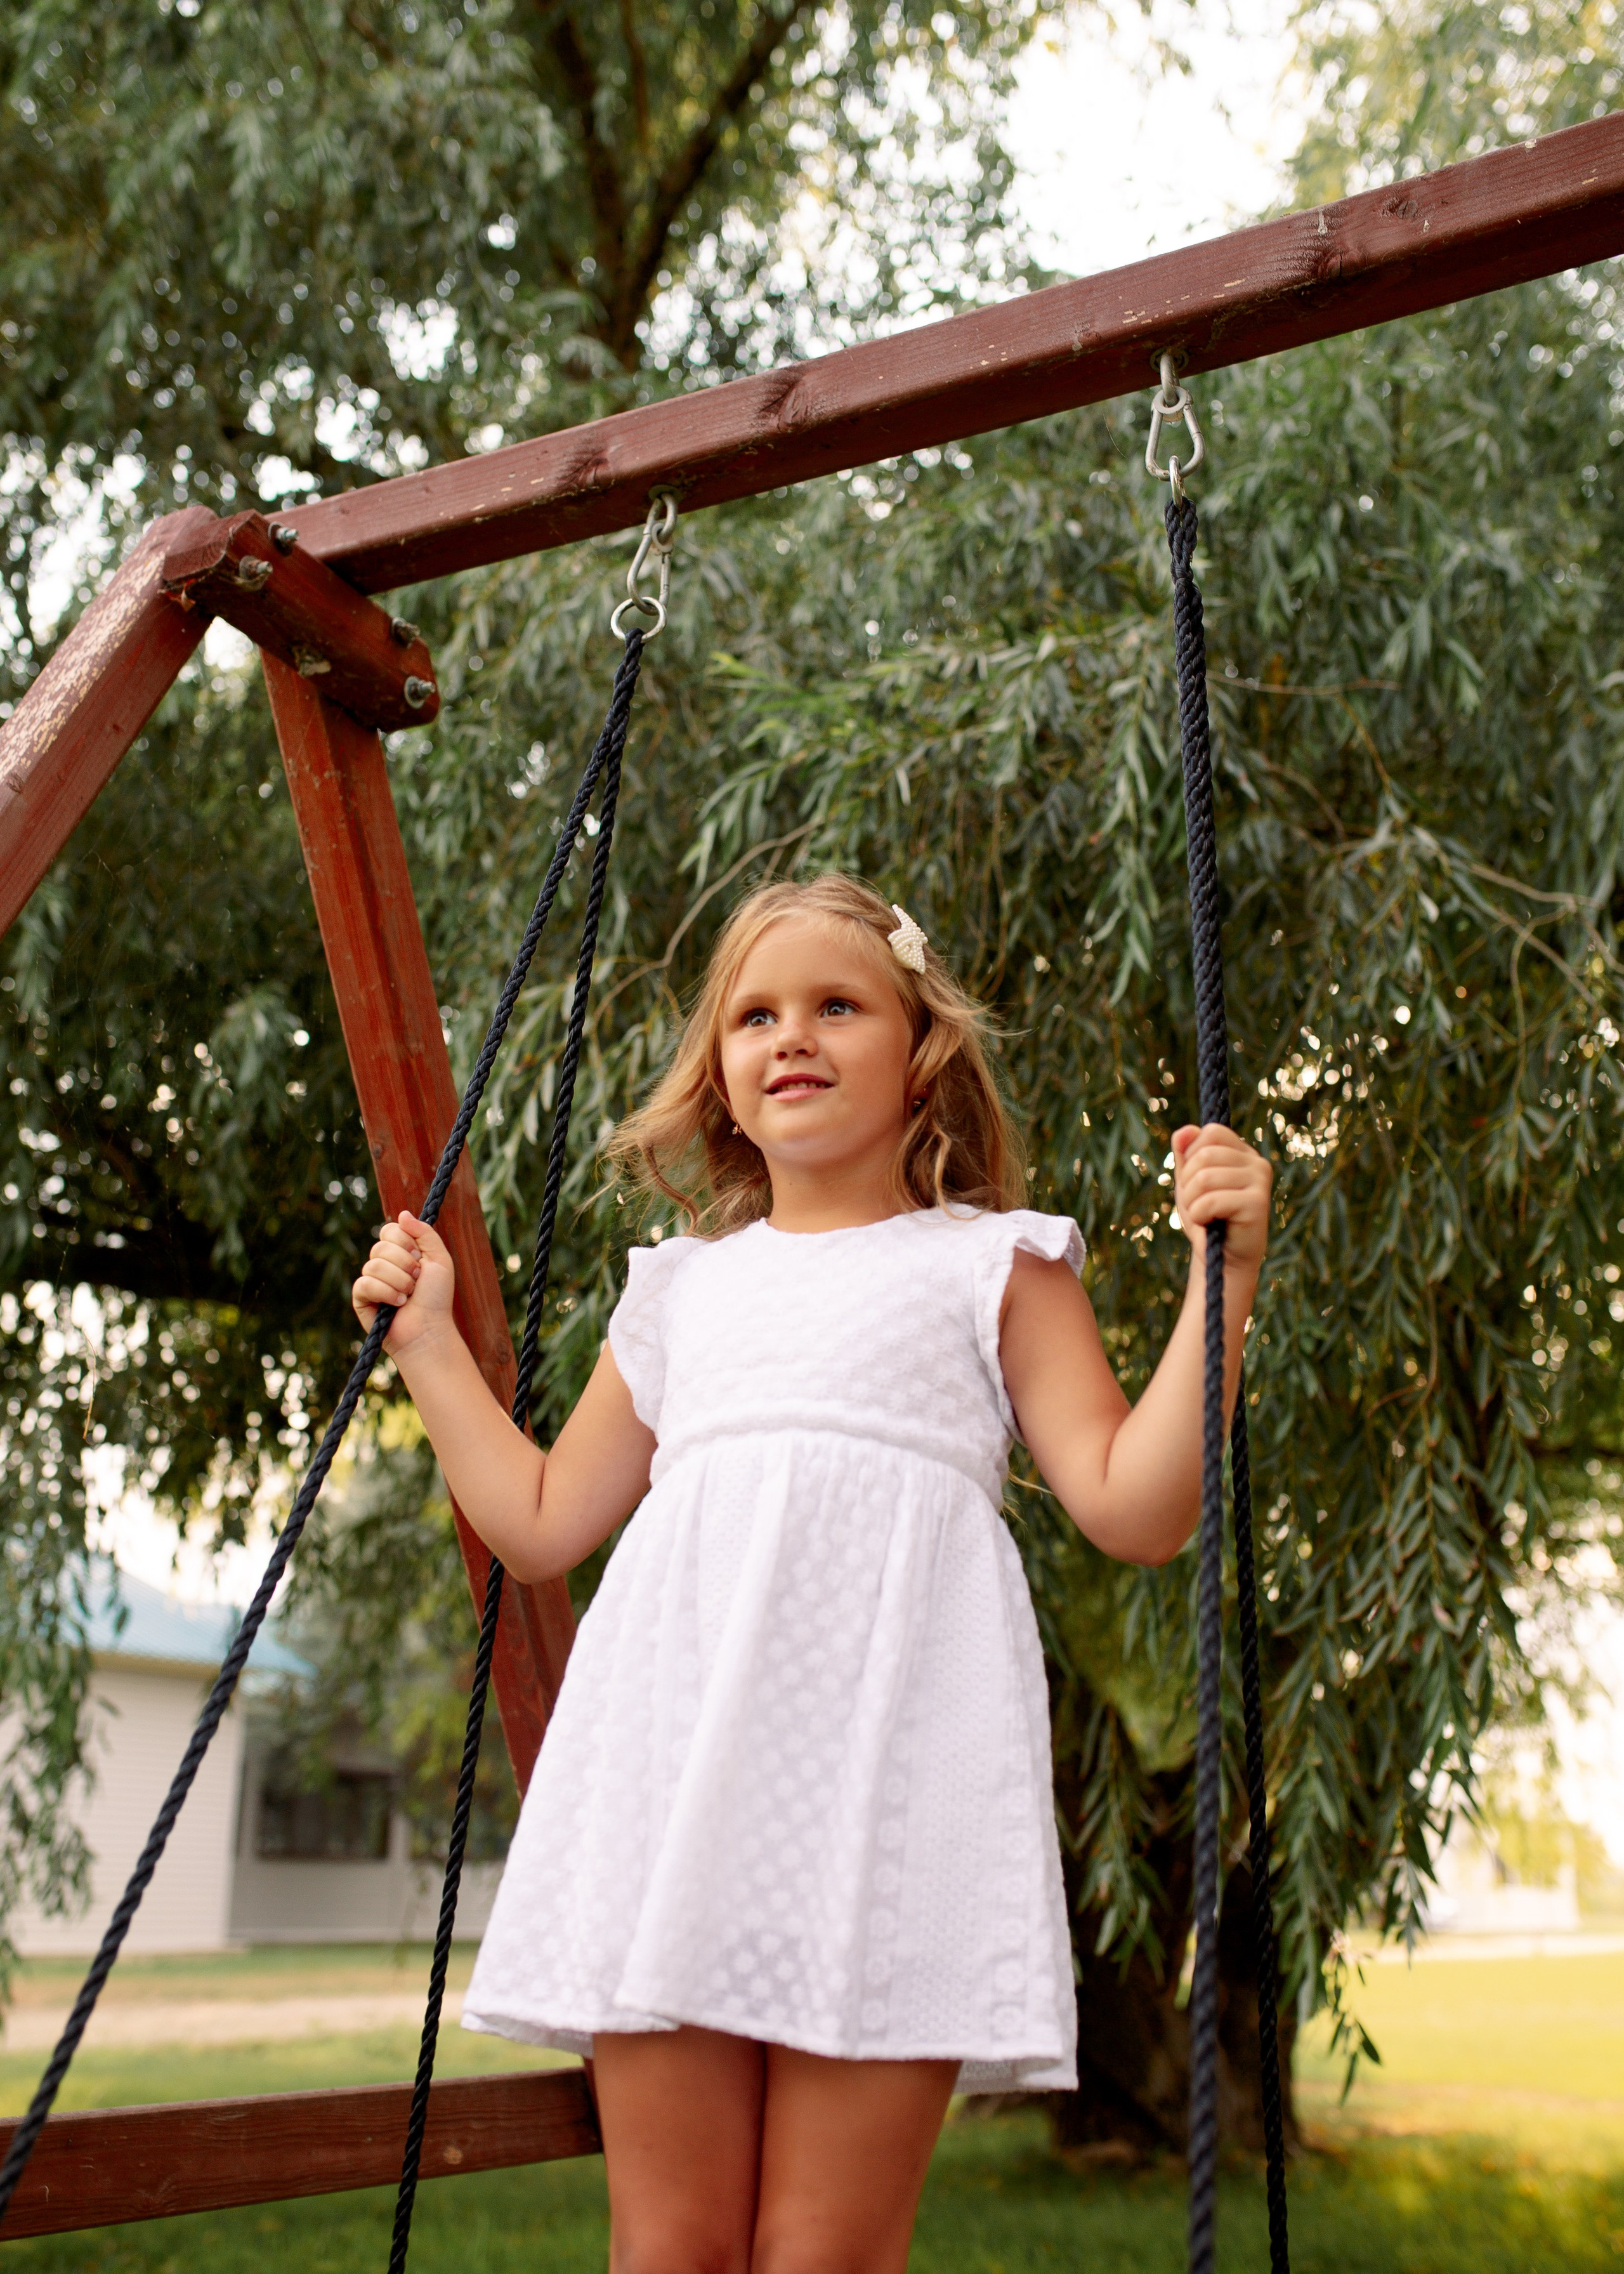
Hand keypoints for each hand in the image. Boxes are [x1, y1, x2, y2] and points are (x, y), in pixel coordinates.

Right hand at [351, 1212, 456, 1352]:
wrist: (429, 1328)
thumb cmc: (437, 1297)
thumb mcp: (439, 1259)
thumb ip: (424, 1233)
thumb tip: (402, 1214)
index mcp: (400, 1252)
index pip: (390, 1230)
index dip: (405, 1241)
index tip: (419, 1257)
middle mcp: (383, 1263)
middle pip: (380, 1246)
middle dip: (405, 1264)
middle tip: (417, 1279)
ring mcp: (371, 1280)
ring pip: (373, 1265)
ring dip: (399, 1281)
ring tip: (409, 1295)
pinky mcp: (361, 1298)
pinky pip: (365, 1284)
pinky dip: (385, 1293)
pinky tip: (397, 1304)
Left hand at [1172, 1124, 1271, 1274]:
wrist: (1221, 1258)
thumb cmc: (1206, 1217)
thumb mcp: (1189, 1181)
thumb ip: (1185, 1154)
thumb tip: (1183, 1131)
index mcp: (1242, 1152)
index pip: (1211, 1132)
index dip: (1191, 1155)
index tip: (1194, 1180)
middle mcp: (1257, 1162)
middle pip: (1204, 1155)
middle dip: (1187, 1183)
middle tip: (1196, 1203)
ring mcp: (1261, 1182)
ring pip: (1204, 1178)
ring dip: (1191, 1202)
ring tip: (1202, 1215)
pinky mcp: (1258, 1203)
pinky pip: (1211, 1200)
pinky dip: (1199, 1214)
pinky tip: (1210, 1223)